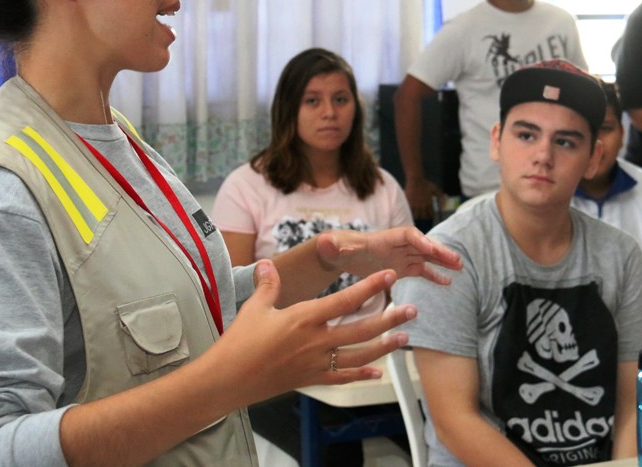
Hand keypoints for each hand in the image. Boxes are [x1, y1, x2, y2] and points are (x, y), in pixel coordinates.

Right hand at [218, 261, 418, 402]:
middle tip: (412, 310)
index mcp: (305, 318)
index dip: (370, 286)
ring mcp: (316, 363)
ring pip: (359, 354)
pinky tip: (378, 373)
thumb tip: (267, 263)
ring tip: (404, 338)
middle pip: (362, 329)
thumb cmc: (240, 342)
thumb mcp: (255, 308)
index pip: (346, 299)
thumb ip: (268, 285)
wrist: (229, 379)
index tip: (390, 276)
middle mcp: (317, 341)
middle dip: (390, 319)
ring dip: (384, 347)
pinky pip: (342, 378)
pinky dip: (361, 375)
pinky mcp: (311, 379)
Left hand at [314, 226, 461, 283]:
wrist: (337, 254)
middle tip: (457, 260)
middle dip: (439, 251)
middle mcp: (396, 244)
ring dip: (442, 261)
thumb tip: (325, 241)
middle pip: (423, 244)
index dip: (420, 240)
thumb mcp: (332, 247)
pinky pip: (421, 270)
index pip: (407, 235)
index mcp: (384, 238)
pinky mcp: (401, 268)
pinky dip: (434, 275)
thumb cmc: (335, 248)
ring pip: (426, 256)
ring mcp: (401, 256)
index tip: (431, 249)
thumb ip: (332, 245)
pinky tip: (447, 283)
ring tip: (460, 268)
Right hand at [404, 177, 444, 220]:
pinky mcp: (409, 203)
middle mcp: (423, 206)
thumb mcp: (435, 189)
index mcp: (429, 203)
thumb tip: (446, 198)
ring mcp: (415, 205)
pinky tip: (411, 211)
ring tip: (416, 214)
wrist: (416, 180)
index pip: (431, 214)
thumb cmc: (426, 184)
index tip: (429, 214)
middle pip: (423, 217)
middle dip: (423, 216)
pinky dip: (411, 213)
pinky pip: (410, 212)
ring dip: (417, 216)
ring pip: (416, 216)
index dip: (430, 215)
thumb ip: (440, 195)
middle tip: (422, 215)